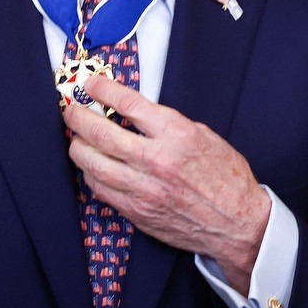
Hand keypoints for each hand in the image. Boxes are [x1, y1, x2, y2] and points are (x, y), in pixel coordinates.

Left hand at [62, 73, 270, 292]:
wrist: (236, 222)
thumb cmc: (226, 178)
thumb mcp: (203, 136)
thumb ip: (167, 124)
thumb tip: (134, 114)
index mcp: (176, 135)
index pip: (128, 104)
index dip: (103, 90)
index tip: (91, 85)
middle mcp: (156, 160)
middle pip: (100, 133)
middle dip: (78, 117)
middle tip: (71, 110)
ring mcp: (143, 189)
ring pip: (92, 164)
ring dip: (78, 147)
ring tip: (77, 138)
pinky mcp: (136, 211)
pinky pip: (100, 190)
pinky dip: (91, 174)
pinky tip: (93, 166)